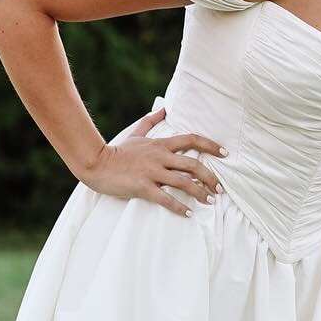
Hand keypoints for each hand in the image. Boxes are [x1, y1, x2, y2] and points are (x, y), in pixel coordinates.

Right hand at [81, 106, 224, 216]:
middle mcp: (160, 157)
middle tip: (220, 188)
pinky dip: (179, 207)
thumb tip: (163, 108)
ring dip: (200, 192)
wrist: (96, 163)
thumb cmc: (117, 151)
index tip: (225, 153)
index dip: (211, 145)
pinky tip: (189, 213)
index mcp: (160, 144)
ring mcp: (152, 172)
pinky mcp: (143, 186)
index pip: (191, 140)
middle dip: (210, 177)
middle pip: (193, 164)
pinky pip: (166, 198)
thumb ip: (150, 121)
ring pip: (183, 182)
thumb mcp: (135, 134)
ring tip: (210, 201)